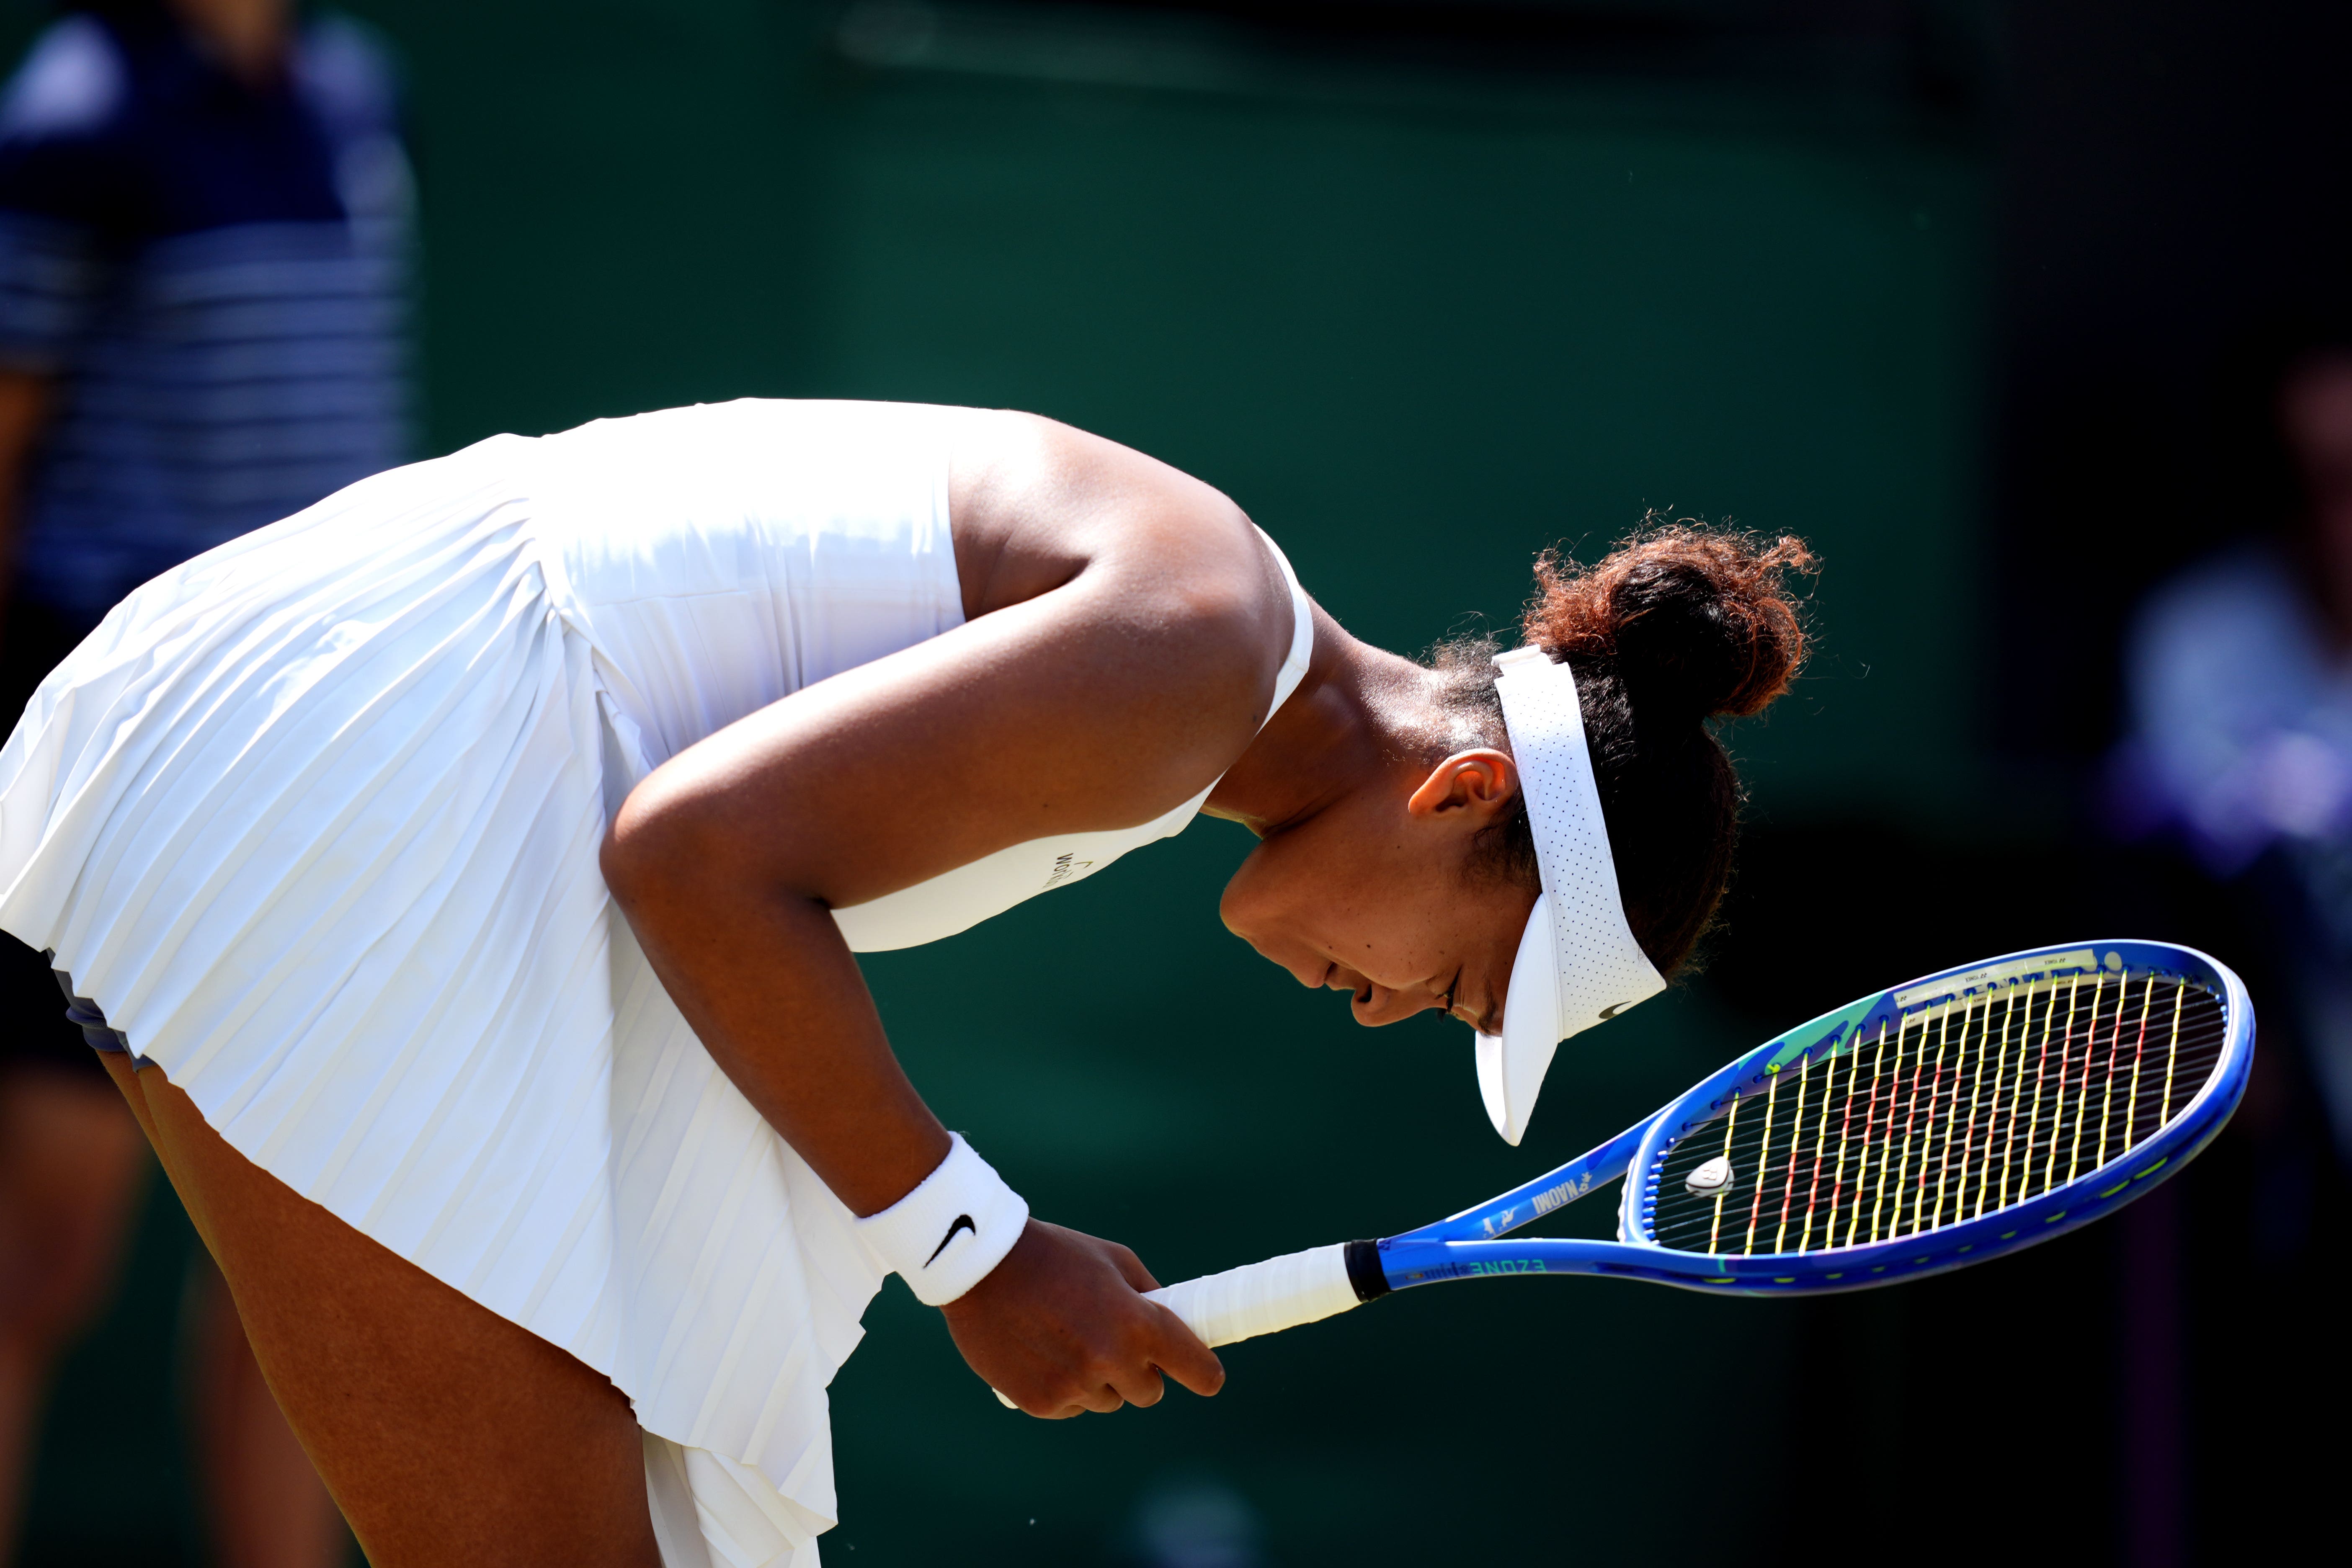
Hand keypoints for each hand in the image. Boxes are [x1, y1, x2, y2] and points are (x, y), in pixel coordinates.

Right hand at [938, 1218, 1224, 1416]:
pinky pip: (1070, 1406)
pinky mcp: (1041, 1403)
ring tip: (1066, 1337)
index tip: (1205, 1375)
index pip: (1198, 1370)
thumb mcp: (1115, 1260)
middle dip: (1139, 1371)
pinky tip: (1042, 1352)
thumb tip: (1175, 1327)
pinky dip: (1063, 1387)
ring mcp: (1075, 1386)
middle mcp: (1112, 1361)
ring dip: (1097, 1379)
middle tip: (1112, 1340)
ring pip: (1107, 1400)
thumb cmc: (1056, 1255)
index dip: (1204, 1372)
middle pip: (1150, 1392)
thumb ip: (1149, 1297)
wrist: (982, 1266)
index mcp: (1139, 1324)